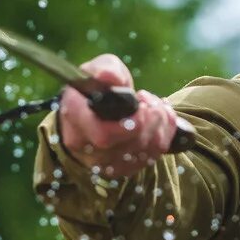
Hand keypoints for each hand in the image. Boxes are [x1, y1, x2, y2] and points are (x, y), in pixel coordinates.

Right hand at [58, 53, 179, 176]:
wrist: (93, 113)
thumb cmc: (95, 89)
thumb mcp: (96, 70)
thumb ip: (105, 69)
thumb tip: (110, 77)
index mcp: (74, 120)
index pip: (102, 134)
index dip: (129, 122)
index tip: (139, 99)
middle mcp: (86, 148)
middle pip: (127, 145)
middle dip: (150, 119)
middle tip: (148, 99)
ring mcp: (106, 163)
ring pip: (144, 151)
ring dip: (159, 123)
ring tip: (154, 105)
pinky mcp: (124, 169)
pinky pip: (153, 156)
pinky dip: (164, 134)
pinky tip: (158, 118)